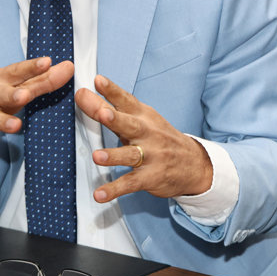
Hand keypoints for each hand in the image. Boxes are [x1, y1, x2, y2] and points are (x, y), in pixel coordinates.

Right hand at [0, 57, 73, 166]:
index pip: (17, 72)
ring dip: (2, 122)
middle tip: (25, 95)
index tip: (47, 62)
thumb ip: (40, 80)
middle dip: (12, 94)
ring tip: (15, 126)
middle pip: (1, 94)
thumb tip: (68, 68)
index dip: (31, 67)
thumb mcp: (10, 86)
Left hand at [75, 75, 212, 202]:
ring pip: (130, 155)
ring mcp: (150, 156)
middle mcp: (147, 134)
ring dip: (114, 156)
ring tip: (97, 157)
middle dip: (116, 119)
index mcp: (143, 116)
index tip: (98, 80)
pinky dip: (115, 190)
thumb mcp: (141, 119)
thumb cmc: (159, 137)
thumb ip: (111, 108)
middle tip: (103, 113)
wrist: (194, 164)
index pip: (127, 100)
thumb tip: (83, 94)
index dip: (112, 90)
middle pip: (130, 125)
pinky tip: (100, 195)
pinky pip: (130, 183)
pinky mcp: (150, 177)